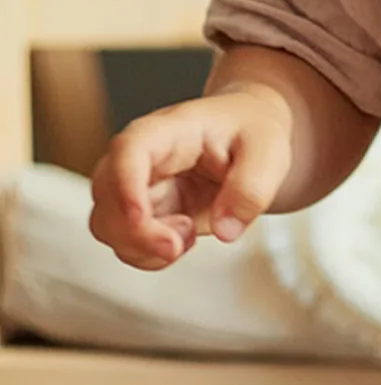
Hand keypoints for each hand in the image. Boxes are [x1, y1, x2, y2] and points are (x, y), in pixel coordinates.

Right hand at [88, 90, 291, 269]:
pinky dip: (150, 254)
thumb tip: (226, 230)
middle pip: (107, 196)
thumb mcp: (270, 148)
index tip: (141, 217)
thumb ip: (252, 187)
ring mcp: (136, 185)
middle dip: (136, 232)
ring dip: (143, 246)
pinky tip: (184, 238)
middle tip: (181, 242)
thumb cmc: (253, 130)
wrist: (249, 132)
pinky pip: (125, 243)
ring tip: (190, 232)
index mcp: (170, 129)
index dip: (125, 184)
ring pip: (107, 226)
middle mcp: (141, 156)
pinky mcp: (142, 212)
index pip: (129, 149)